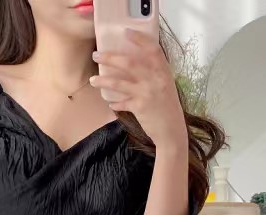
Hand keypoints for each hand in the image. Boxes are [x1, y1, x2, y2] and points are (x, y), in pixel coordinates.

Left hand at [90, 28, 187, 149]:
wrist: (172, 131)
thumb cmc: (167, 108)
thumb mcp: (165, 86)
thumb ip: (153, 74)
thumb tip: (133, 64)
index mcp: (163, 71)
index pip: (152, 49)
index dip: (139, 39)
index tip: (125, 32)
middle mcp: (155, 79)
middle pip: (129, 63)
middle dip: (110, 58)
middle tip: (97, 55)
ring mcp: (147, 93)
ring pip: (119, 82)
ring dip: (104, 80)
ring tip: (93, 79)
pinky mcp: (140, 107)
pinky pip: (122, 102)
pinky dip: (114, 102)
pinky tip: (110, 102)